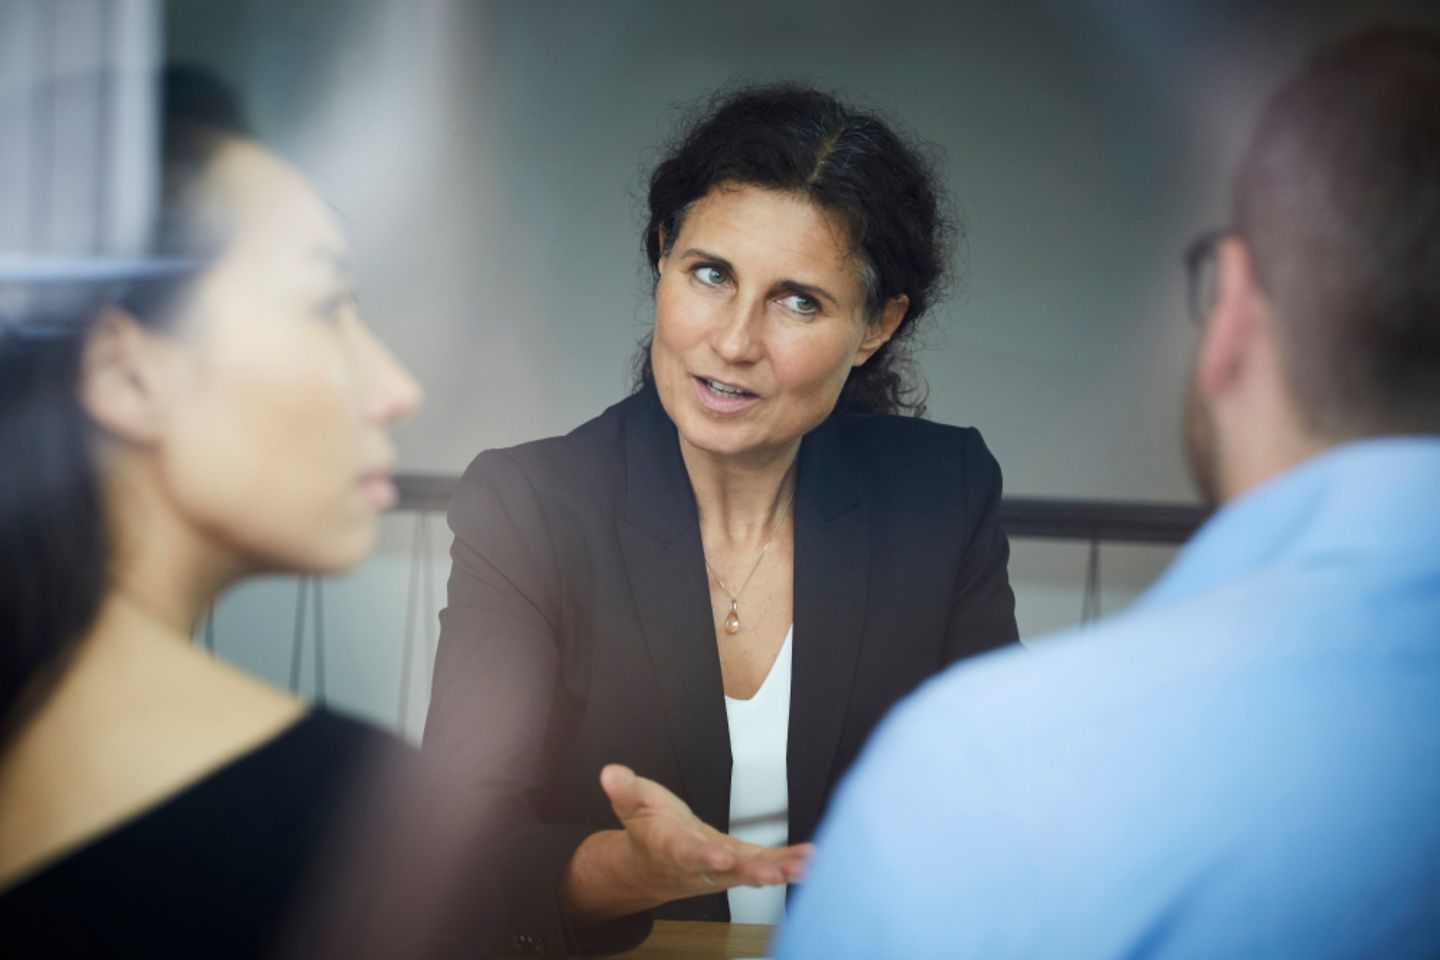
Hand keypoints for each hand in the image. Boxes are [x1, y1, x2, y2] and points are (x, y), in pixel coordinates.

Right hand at [600, 763, 812, 901]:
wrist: (653, 865)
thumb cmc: (648, 830)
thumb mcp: (633, 803)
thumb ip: (624, 789)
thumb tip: (610, 772)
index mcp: (671, 848)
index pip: (687, 853)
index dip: (703, 856)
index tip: (720, 856)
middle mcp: (699, 865)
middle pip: (725, 871)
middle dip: (750, 872)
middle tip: (773, 873)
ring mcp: (721, 869)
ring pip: (750, 873)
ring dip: (777, 871)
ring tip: (802, 867)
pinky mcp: (738, 866)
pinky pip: (763, 866)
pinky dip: (785, 863)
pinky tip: (808, 859)